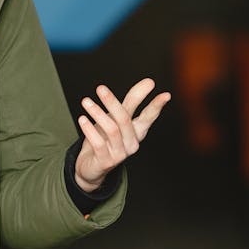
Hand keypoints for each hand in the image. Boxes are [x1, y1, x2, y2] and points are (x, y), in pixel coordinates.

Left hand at [74, 78, 170, 192]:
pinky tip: (82, 119)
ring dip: (97, 113)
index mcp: (137, 132)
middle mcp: (132, 143)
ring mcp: (120, 154)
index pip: (149, 117)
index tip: (166, 94)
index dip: (156, 106)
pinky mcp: (106, 162)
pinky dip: (89, 130)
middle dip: (112, 102)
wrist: (91, 167)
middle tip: (100, 88)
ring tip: (85, 101)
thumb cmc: (105, 139)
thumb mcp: (117, 117)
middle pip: (125, 119)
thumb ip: (133, 100)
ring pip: (111, 130)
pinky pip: (98, 143)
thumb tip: (149, 81)